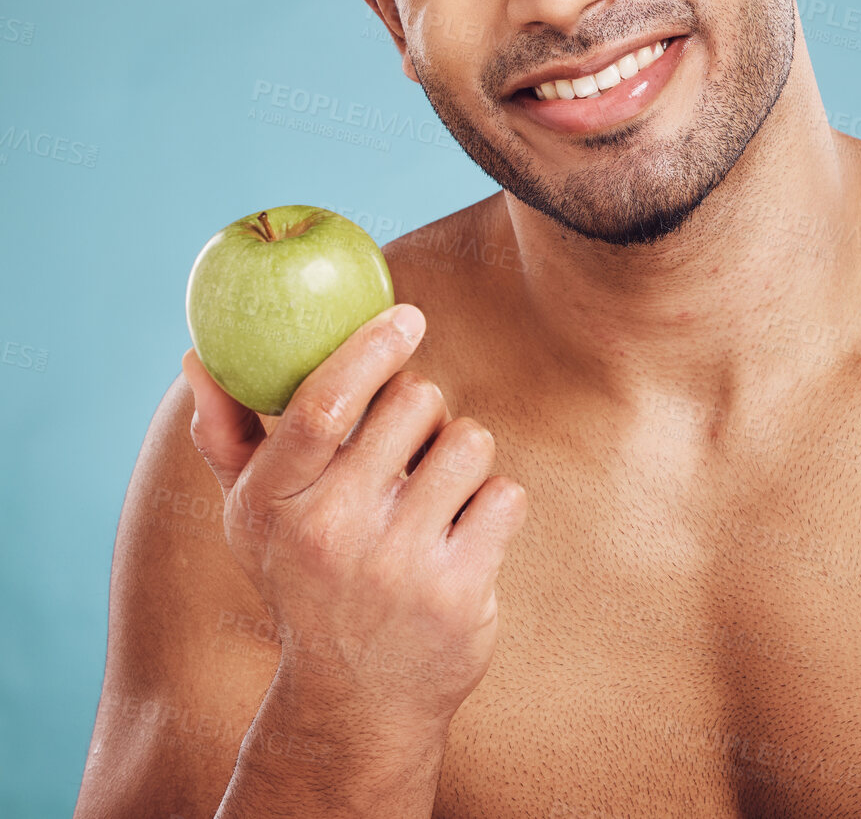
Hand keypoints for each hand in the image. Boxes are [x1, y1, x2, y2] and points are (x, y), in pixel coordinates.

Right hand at [180, 304, 527, 728]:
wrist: (355, 703)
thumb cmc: (307, 583)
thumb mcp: (253, 520)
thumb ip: (227, 437)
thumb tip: (197, 358)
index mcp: (273, 503)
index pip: (321, 404)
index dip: (370, 348)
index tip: (406, 316)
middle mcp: (330, 532)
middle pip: (416, 402)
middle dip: (425, 414)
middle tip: (410, 453)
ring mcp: (396, 564)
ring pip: (470, 440)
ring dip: (463, 459)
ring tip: (434, 502)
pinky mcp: (458, 591)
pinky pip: (506, 494)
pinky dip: (496, 506)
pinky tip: (465, 539)